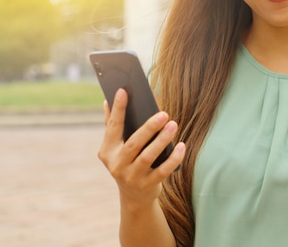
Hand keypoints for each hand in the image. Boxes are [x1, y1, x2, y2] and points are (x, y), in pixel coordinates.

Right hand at [97, 89, 185, 206]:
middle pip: (134, 143)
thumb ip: (112, 126)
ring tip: (173, 125)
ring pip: (148, 157)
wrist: (134, 196)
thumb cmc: (127, 162)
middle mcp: (117, 165)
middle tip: (164, 114)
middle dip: (149, 128)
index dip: (117, 109)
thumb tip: (107, 102)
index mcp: (107, 151)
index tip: (123, 91)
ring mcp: (132, 177)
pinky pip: (163, 171)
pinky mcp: (147, 185)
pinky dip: (173, 158)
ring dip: (162, 140)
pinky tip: (181, 145)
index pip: (113, 127)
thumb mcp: (116, 148)